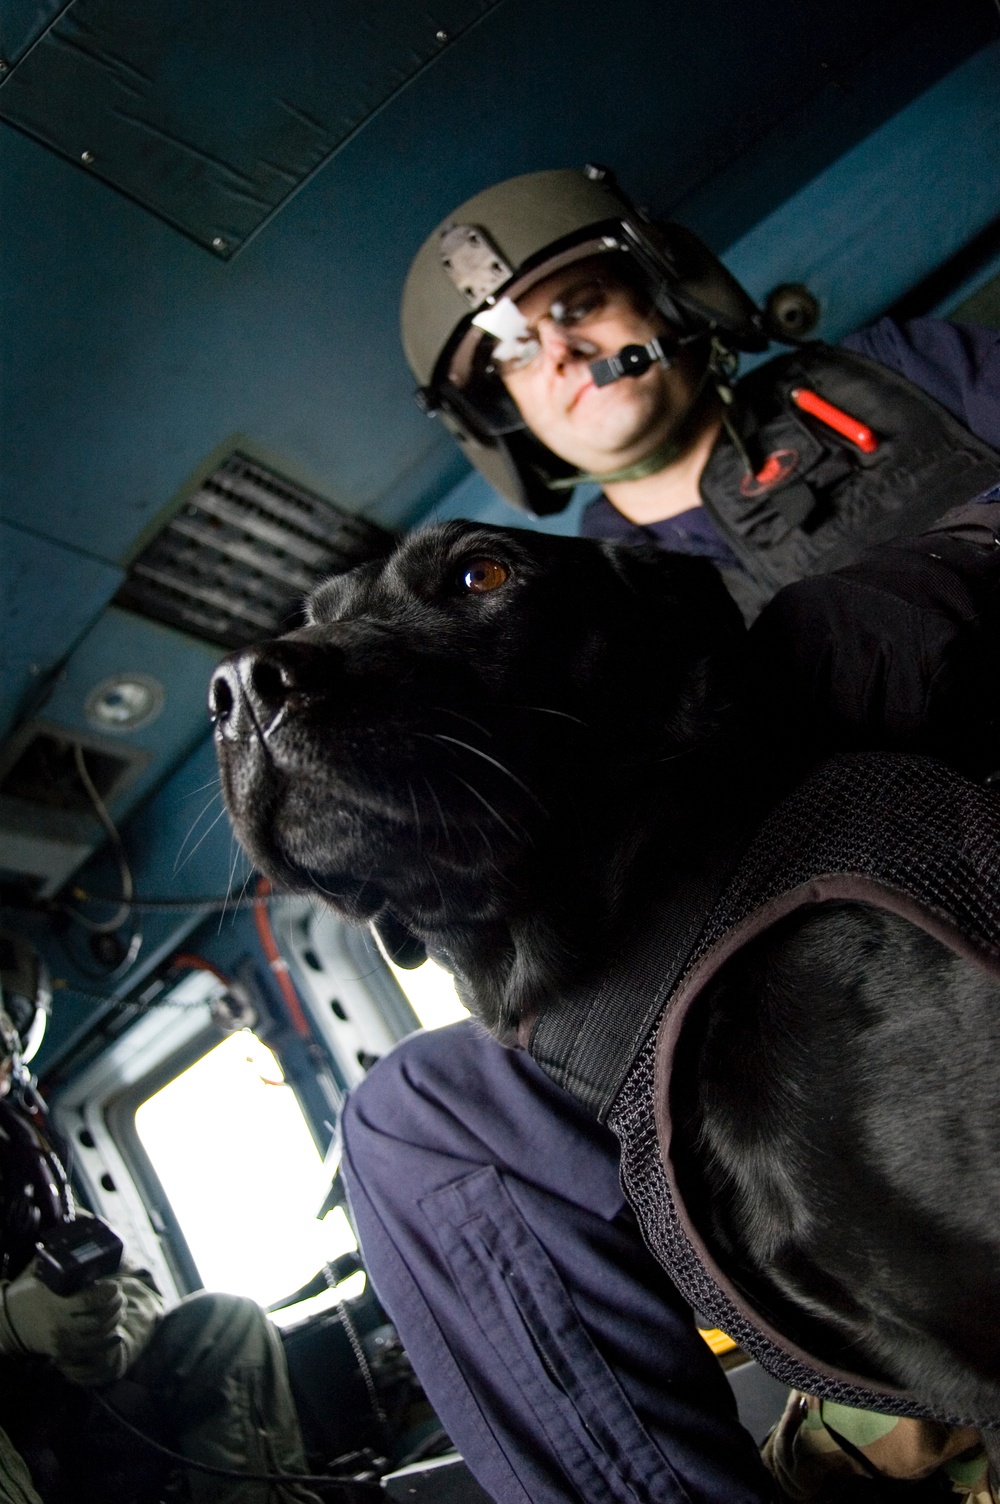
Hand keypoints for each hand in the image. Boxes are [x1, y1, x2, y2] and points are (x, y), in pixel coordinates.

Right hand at [0, 1269, 150, 1384]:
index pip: (89, 1301)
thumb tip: (80, 1241)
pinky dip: (107, 1340)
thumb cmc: (29, 1294)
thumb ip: (60, 1264)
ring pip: (98, 1335)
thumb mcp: (42, 1276)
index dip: (108, 1293)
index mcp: (55, 1304)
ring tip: (118, 1307)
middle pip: (99, 1319)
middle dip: (115, 1305)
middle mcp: (60, 1326)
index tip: (115, 1285)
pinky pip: (92, 1351)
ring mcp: (63, 1342)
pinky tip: (116, 1331)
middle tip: (119, 1295)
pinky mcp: (65, 1353)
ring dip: (114, 1320)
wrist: (9, 1324)